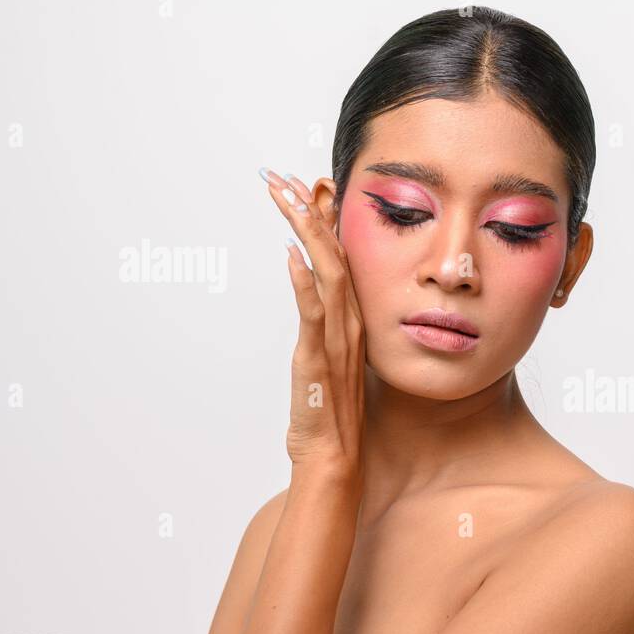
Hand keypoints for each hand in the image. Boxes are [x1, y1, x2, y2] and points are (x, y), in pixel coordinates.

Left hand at [259, 167, 364, 485]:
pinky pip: (313, 313)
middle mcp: (349, 321)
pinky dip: (303, 282)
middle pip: (333, 253)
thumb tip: (305, 281)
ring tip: (284, 197)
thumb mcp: (324, 355)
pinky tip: (291, 255)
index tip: (302, 185)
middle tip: (281, 178)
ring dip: (305, 232)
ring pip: (326, 272)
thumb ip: (319, 318)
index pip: (340, 255)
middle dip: (307, 211)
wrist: (335, 456)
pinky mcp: (318, 357)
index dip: (322, 217)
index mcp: (352, 318)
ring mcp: (336, 338)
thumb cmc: (327, 411)